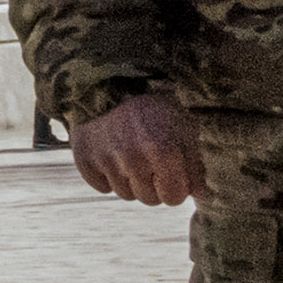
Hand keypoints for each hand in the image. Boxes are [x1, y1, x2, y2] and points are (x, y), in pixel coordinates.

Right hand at [70, 90, 199, 207]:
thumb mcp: (183, 128)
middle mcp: (132, 159)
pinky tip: (112, 155)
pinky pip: (101, 186)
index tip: (172, 170)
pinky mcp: (83, 159)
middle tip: (151, 160)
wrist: (109, 83)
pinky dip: (107, 176)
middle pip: (149, 199)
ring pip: (124, 193)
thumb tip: (199, 195)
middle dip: (153, 185)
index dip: (176, 186)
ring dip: (131, 180)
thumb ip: (194, 165)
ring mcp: (105, 160)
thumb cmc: (154, 107)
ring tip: (131, 153)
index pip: (174, 198)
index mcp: (162, 152)